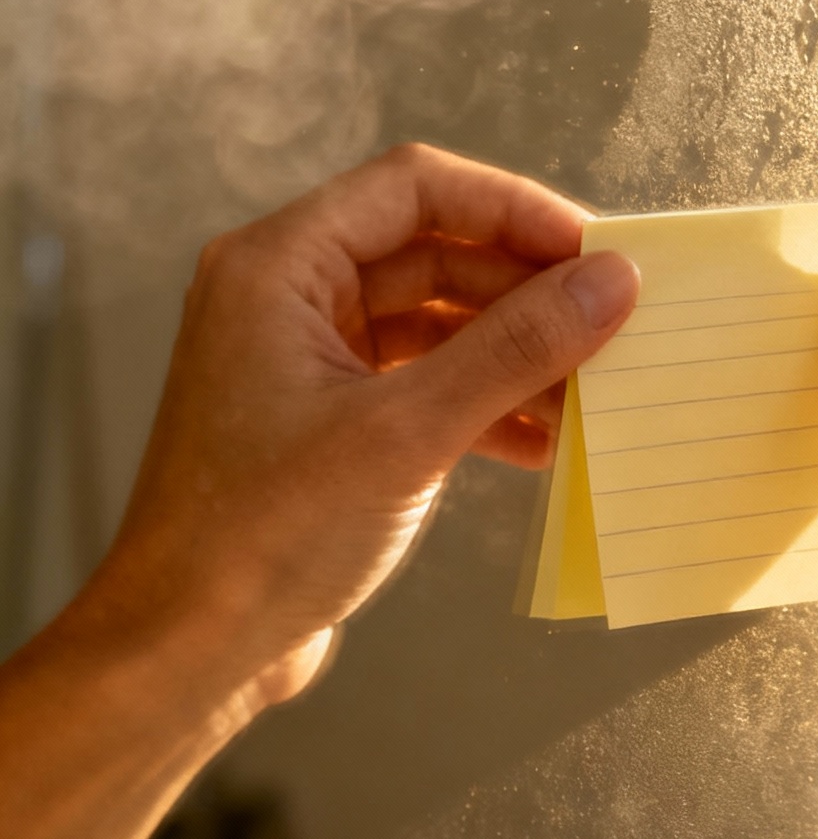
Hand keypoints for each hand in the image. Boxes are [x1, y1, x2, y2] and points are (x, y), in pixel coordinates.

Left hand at [90, 145, 637, 709]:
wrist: (185, 651)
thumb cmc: (261, 536)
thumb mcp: (405, 434)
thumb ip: (514, 351)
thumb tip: (610, 284)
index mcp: (278, 266)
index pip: (415, 187)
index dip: (513, 208)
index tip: (594, 251)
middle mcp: (285, 298)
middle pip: (433, 251)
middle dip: (524, 289)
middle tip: (611, 322)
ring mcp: (305, 363)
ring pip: (435, 322)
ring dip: (513, 353)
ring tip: (592, 391)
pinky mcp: (327, 425)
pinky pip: (423, 384)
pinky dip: (484, 405)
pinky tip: (545, 444)